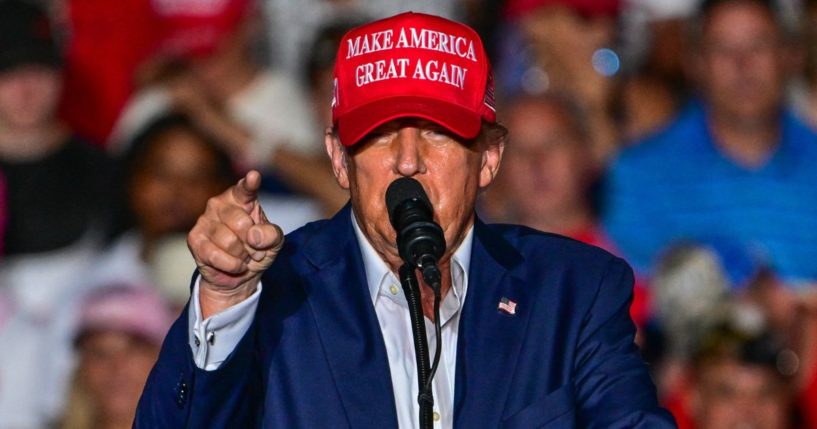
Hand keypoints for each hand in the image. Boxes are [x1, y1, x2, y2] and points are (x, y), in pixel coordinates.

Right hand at [187, 170, 282, 316]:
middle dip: (252, 243)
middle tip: (253, 249)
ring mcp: (204, 220)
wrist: (239, 274)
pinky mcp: (194, 239)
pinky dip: (231, 265)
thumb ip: (272, 234)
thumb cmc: (256, 250)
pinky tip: (234, 265)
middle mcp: (219, 204)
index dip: (249, 184)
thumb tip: (254, 236)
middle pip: (241, 223)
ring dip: (242, 256)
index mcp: (241, 199)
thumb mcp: (274, 242)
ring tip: (243, 256)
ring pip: (229, 242)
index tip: (254, 176)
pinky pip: (216, 255)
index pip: (245, 189)